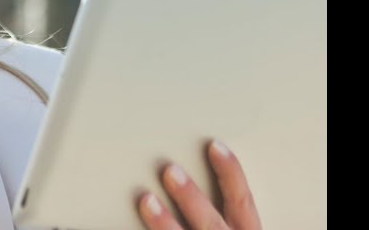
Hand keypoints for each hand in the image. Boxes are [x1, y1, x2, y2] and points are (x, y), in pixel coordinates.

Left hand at [137, 140, 260, 229]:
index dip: (231, 174)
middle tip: (169, 171)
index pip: (242, 202)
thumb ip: (219, 212)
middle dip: (191, 198)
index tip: (214, 146)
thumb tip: (179, 174)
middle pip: (212, 223)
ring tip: (146, 200)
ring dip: (165, 223)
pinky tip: (126, 228)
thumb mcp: (231, 229)